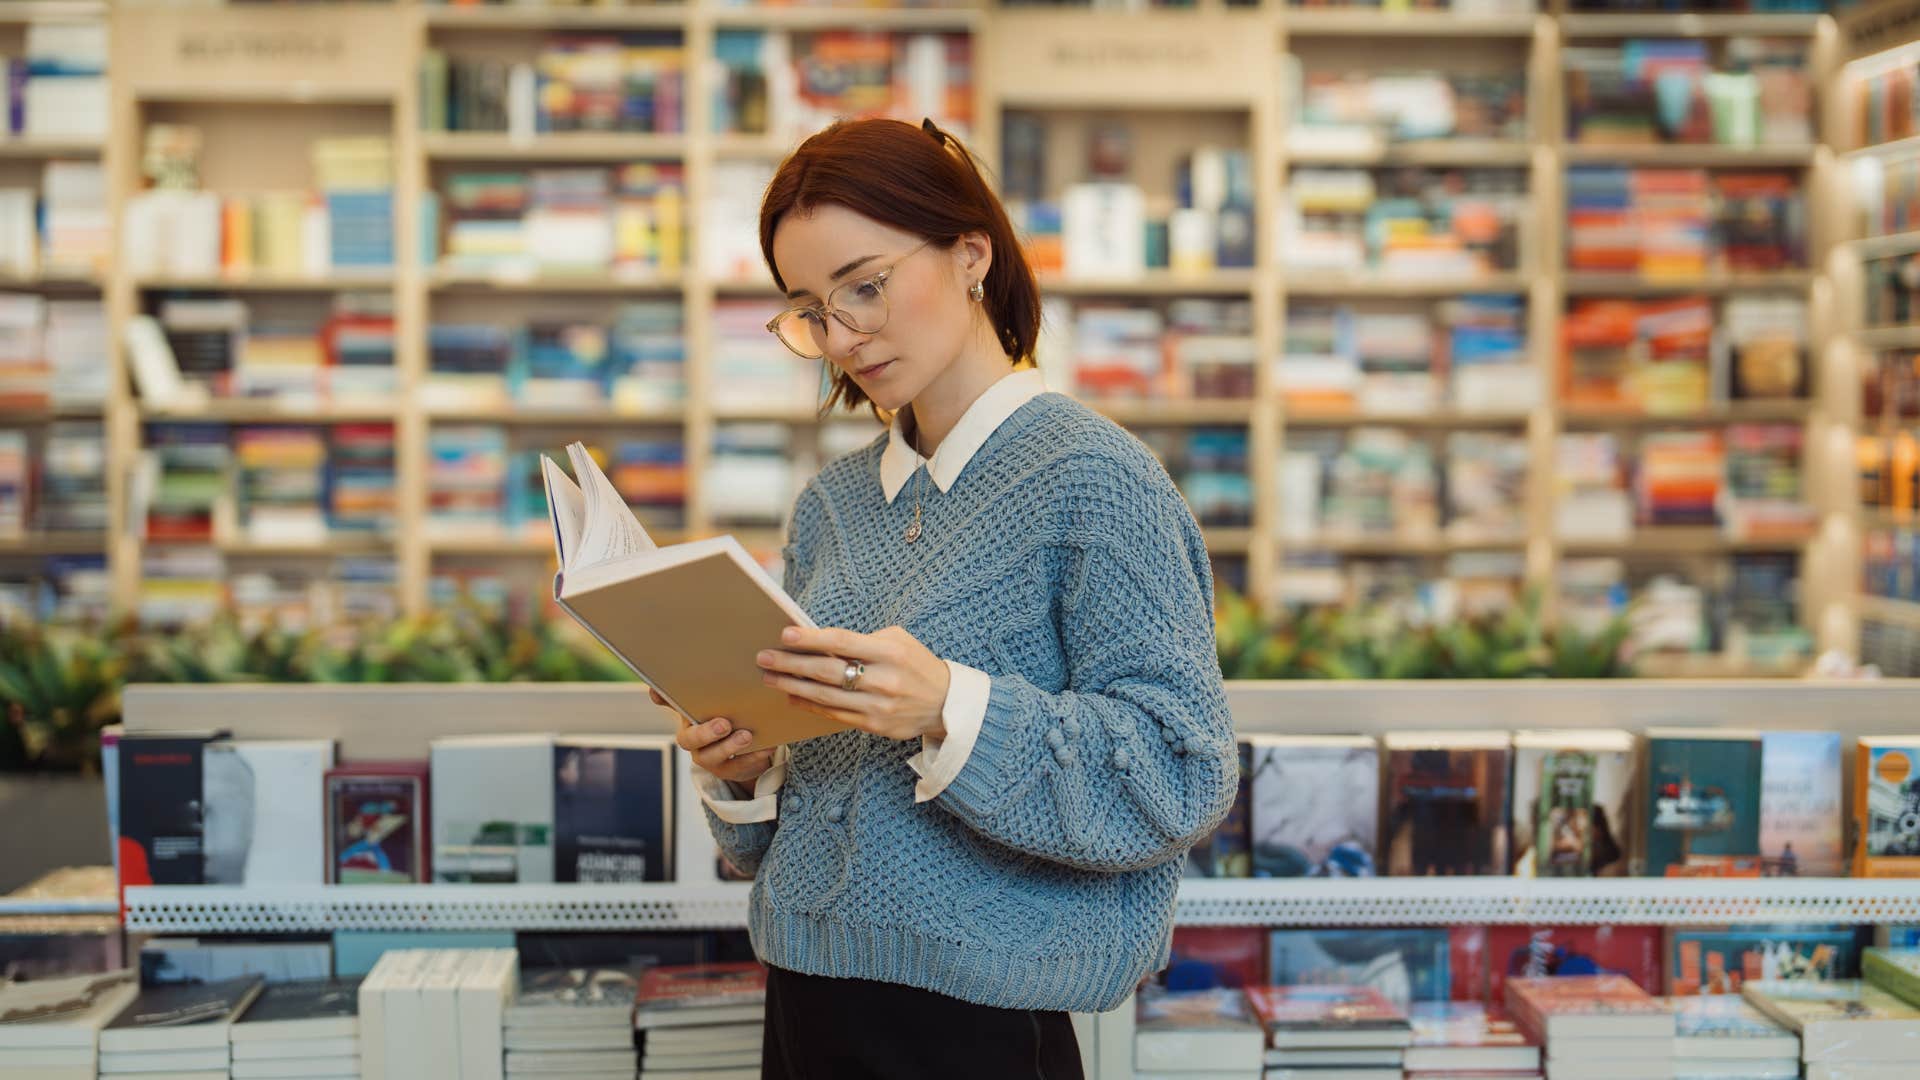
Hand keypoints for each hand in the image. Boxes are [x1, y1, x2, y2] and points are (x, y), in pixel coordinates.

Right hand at [654, 686, 774, 798]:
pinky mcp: (729, 770)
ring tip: (747, 736)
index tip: (658, 691)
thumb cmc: (729, 718)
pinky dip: (753, 757)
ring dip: (730, 746)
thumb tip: (702, 654)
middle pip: (690, 739)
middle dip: (706, 733)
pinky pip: (738, 766)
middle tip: (724, 724)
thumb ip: (710, 685)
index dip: (662, 698)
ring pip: (713, 756)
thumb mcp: (719, 702)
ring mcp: (710, 758)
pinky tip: (766, 747)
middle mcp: (693, 739)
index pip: (670, 704)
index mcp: (688, 717)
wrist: (744, 752)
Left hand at [757, 625, 951, 742]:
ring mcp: (878, 706)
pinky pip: (833, 714)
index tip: (785, 634)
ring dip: (793, 687)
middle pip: (828, 671)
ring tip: (770, 678)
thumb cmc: (916, 665)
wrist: (945, 704)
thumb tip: (820, 642)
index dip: (812, 638)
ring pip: (825, 697)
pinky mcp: (873, 725)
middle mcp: (884, 680)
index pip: (843, 642)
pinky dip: (810, 705)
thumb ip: (863, 641)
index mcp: (891, 653)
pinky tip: (792, 696)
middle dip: (791, 664)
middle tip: (764, 658)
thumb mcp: (898, 641)